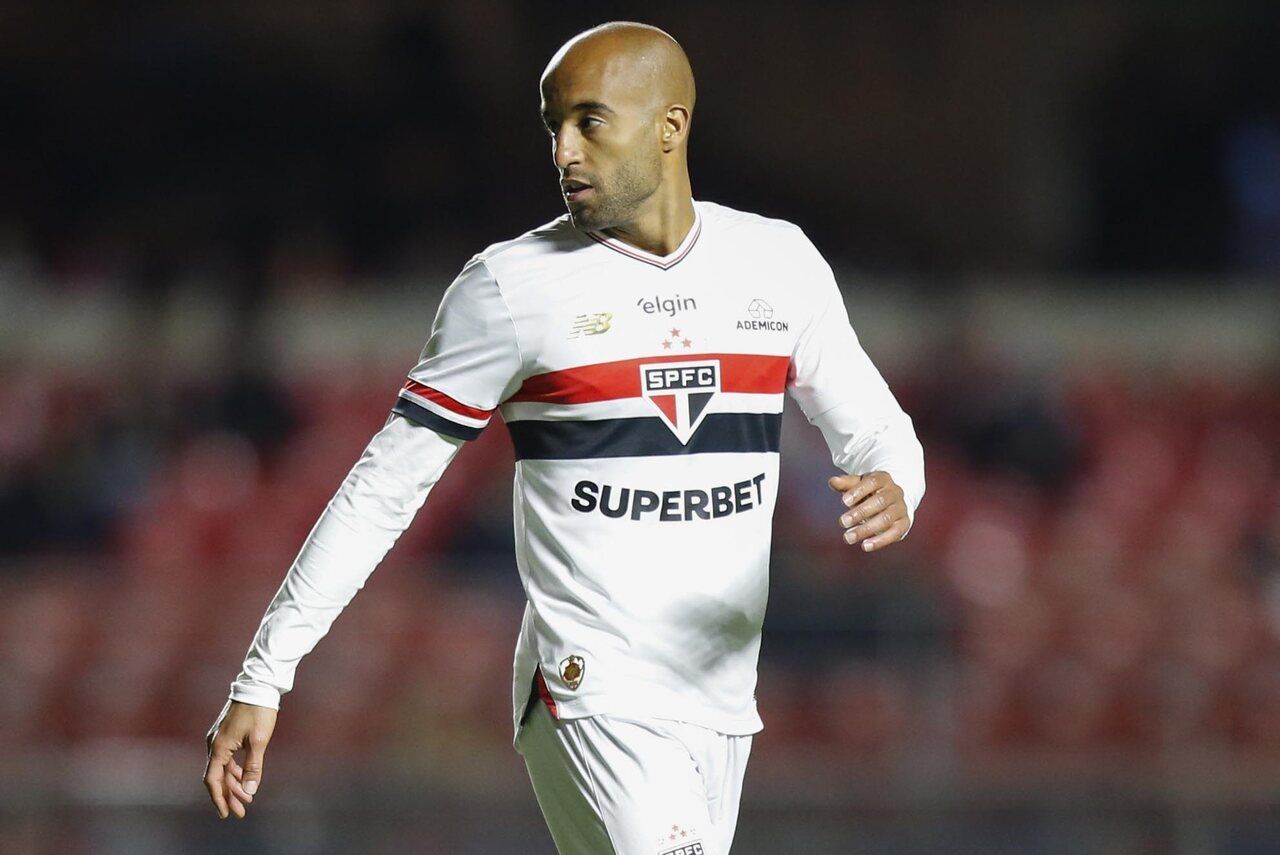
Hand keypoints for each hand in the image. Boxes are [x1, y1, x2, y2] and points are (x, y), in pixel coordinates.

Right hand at [203, 700, 277, 818]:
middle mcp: (214, 744)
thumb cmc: (259, 711)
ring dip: (233, 784)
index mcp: (219, 747)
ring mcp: (218, 739)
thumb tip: (250, 791)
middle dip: (229, 795)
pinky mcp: (225, 735)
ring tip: (246, 799)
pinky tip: (244, 779)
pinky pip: (226, 759)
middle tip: (241, 812)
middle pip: (218, 777)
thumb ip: (253, 766)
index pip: (213, 780)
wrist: (258, 686)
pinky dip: (234, 771)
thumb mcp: (259, 740)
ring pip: (223, 768)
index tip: (226, 813)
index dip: (219, 798)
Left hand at [828, 471, 909, 551]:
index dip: (858, 491)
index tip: (843, 502)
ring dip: (866, 529)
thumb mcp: (858, 485)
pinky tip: (865, 546)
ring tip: (848, 538)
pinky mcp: (904, 523)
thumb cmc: (869, 492)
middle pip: (880, 501)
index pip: (873, 482)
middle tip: (842, 522)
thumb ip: (845, 484)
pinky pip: (895, 533)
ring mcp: (901, 508)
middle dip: (860, 512)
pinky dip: (880, 541)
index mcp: (883, 479)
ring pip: (886, 518)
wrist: (892, 501)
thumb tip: (832, 481)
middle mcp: (895, 492)